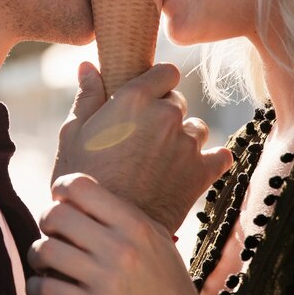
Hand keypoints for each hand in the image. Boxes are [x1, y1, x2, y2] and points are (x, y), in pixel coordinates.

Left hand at [27, 174, 210, 294]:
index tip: (58, 197)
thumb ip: (124, 215)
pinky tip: (43, 287)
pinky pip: (46, 289)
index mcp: (135, 224)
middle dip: (46, 219)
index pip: (81, 187)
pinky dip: (36, 287)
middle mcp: (120, 248)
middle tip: (49, 228)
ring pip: (46, 250)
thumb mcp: (156, 239)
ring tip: (42, 257)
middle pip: (57, 214)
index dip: (61, 187)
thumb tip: (81, 194)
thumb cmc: (167, 283)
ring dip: (37, 253)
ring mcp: (106, 280)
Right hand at [52, 62, 231, 230]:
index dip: (157, 82)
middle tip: (144, 136)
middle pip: (178, 100)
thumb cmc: (82, 178)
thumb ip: (87, 95)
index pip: (166, 71)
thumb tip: (87, 65)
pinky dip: (210, 160)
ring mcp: (187, 143)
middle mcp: (166, 114)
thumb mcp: (74, 134)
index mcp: (135, 98)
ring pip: (196, 128)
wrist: (104, 228)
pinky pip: (219, 155)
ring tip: (161, 158)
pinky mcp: (201, 172)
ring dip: (183, 137)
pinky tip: (194, 167)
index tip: (147, 96)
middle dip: (164, 112)